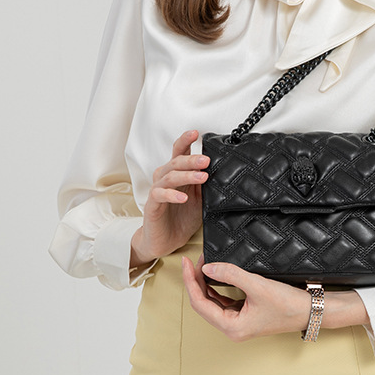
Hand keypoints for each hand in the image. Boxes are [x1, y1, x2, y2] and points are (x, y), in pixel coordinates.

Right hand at [130, 130, 208, 266]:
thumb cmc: (182, 218)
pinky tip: (182, 197)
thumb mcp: (200, 200)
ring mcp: (157, 190)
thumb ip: (206, 185)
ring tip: (201, 177)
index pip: (179, 152)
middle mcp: (165, 178)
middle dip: (192, 159)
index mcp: (177, 174)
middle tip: (206, 160)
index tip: (196, 133)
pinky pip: (159, 195)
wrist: (166, 241)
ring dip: (186, 175)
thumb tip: (222, 171)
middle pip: (175, 161)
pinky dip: (172, 194)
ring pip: (169, 176)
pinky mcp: (152, 205)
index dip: (185, 141)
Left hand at [181, 254, 370, 340]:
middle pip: (203, 302)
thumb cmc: (287, 303)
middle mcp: (232, 327)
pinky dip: (218, 286)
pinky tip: (217, 273)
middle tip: (194, 259)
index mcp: (231, 327)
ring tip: (204, 262)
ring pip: (213, 301)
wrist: (310, 310)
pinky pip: (225, 300)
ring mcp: (239, 321)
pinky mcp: (246, 314)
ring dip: (206, 282)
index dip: (190, 282)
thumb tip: (207, 267)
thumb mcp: (257, 285)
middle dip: (196, 280)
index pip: (200, 303)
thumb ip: (231, 275)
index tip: (186, 263)